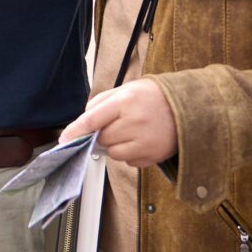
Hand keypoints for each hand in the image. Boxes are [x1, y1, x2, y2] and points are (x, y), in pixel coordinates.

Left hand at [62, 78, 178, 167]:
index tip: (64, 140)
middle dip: (103, 135)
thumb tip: (83, 122)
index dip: (75, 131)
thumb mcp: (126, 89)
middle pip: (102, 139)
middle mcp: (135, 123)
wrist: (187, 107)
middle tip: (117, 124)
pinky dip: (129, 154)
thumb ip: (101, 103)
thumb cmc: (153, 97)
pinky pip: (129, 162)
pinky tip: (141, 140)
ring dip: (116, 146)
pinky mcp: (153, 156)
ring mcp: (145, 142)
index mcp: (125, 102)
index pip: (92, 120)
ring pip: (114, 154)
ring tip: (131, 131)